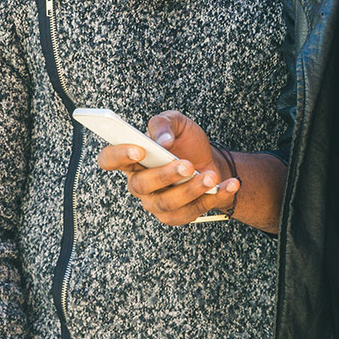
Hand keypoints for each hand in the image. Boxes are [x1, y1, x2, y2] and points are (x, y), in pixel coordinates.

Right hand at [95, 110, 239, 225]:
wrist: (211, 162)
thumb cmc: (187, 143)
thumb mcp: (178, 123)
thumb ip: (165, 123)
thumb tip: (161, 140)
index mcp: (133, 158)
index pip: (109, 159)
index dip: (118, 155)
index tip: (139, 149)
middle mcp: (140, 183)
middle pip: (141, 185)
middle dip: (165, 175)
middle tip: (187, 165)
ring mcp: (156, 203)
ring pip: (167, 203)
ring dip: (191, 190)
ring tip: (211, 176)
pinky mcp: (177, 216)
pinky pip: (193, 211)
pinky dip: (214, 197)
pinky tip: (229, 184)